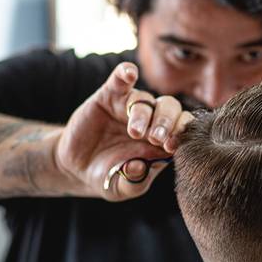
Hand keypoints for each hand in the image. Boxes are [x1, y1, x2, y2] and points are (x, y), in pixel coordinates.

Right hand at [53, 62, 193, 200]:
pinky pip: (120, 80)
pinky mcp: (110, 95)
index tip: (171, 147)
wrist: (77, 166)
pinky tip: (128, 73)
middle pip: (170, 109)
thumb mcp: (120, 188)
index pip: (183, 129)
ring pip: (146, 100)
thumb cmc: (108, 176)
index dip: (181, 134)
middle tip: (156, 139)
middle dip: (167, 123)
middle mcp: (151, 120)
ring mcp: (131, 107)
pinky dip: (125, 73)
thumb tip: (139, 167)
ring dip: (144, 114)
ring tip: (134, 132)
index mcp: (162, 141)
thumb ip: (133, 182)